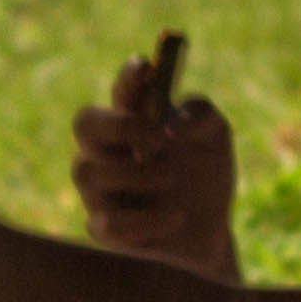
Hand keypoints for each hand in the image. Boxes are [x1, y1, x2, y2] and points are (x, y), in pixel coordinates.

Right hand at [69, 31, 239, 279]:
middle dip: (118, 126)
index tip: (147, 69)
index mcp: (134, 119)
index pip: (122, 89)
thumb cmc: (207, 177)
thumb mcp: (216, 140)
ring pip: (87, 171)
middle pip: (84, 123)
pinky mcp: (104, 229)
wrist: (212, 232)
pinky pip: (107, 222)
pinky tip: (175, 217)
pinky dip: (145, 219)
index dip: (129, 77)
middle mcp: (108, 149)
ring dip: (133, 173)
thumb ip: (202, 115)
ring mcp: (99, 189)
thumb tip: (175, 121)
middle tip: (158, 137)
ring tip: (171, 178)